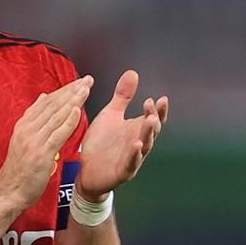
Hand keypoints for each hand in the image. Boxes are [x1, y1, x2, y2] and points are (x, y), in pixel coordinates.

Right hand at [0, 75, 91, 205]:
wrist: (8, 192)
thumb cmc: (18, 170)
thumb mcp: (22, 140)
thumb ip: (34, 119)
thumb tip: (43, 98)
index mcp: (24, 125)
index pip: (46, 102)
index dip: (63, 90)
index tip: (77, 82)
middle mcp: (27, 129)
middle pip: (52, 105)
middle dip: (71, 91)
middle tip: (87, 80)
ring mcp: (34, 141)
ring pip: (56, 116)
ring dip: (73, 101)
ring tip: (86, 89)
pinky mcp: (41, 153)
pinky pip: (57, 134)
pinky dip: (68, 121)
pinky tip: (77, 111)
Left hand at [74, 69, 170, 198]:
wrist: (86, 171)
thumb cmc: (101, 143)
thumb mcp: (111, 115)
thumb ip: (122, 96)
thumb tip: (132, 73)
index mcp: (136, 129)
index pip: (153, 118)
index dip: (158, 110)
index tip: (160, 98)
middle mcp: (138, 142)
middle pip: (151, 130)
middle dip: (154, 118)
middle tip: (153, 105)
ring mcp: (132, 158)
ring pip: (144, 146)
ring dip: (148, 133)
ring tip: (150, 121)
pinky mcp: (123, 171)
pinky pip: (131, 163)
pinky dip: (135, 154)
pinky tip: (137, 144)